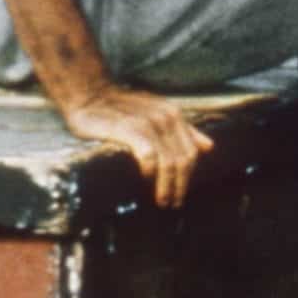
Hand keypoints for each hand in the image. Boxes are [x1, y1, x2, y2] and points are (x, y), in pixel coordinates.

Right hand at [62, 87, 212, 208]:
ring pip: (169, 161)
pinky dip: (150, 170)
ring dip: (166, 185)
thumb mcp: (158, 113)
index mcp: (175, 115)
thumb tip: (208, 147)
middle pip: (183, 159)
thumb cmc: (120, 108)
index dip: (188, 175)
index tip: (181, 192)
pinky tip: (146, 179)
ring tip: (162, 200)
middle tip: (173, 203)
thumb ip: (183, 130)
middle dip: (180, 185)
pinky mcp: (130, 128)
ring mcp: (149, 123)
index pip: (191, 152)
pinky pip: (149, 155)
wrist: (89, 94)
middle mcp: (166, 118)